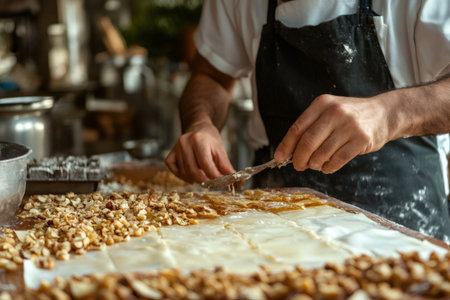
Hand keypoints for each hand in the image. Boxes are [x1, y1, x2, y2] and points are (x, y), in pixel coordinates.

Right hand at [165, 123, 234, 182]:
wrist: (198, 128)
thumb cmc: (210, 139)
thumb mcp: (220, 149)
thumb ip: (225, 165)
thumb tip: (233, 178)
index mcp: (198, 139)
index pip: (205, 163)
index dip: (213, 176)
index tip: (220, 182)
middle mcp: (185, 142)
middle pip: (192, 170)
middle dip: (203, 180)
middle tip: (211, 182)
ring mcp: (176, 148)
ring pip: (184, 172)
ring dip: (194, 178)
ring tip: (203, 177)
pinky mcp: (171, 154)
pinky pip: (173, 169)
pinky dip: (182, 176)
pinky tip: (191, 176)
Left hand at [274, 94, 391, 173]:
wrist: (383, 113)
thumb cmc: (348, 117)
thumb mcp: (328, 112)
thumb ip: (309, 128)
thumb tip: (287, 152)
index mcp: (322, 104)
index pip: (297, 128)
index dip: (286, 145)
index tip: (278, 158)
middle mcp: (335, 112)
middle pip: (308, 142)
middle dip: (299, 159)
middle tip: (298, 166)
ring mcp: (349, 126)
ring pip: (322, 154)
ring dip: (314, 164)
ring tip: (315, 164)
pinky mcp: (361, 140)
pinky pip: (337, 160)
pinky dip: (328, 167)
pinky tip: (327, 166)